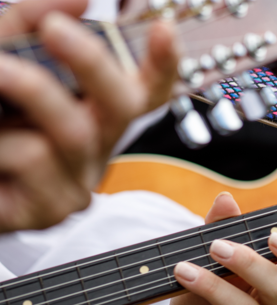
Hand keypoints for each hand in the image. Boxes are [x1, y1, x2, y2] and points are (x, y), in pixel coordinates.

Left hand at [0, 0, 178, 231]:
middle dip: (92, 62)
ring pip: (74, 131)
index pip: (146, 88)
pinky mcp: (51, 209)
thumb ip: (27, 26)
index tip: (164, 29)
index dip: (164, 63)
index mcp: (93, 109)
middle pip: (123, 105)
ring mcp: (77, 180)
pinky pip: (34, 160)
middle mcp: (96, 143)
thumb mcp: (2, 61)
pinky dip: (0, 143)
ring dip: (27, 90)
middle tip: (53, 28)